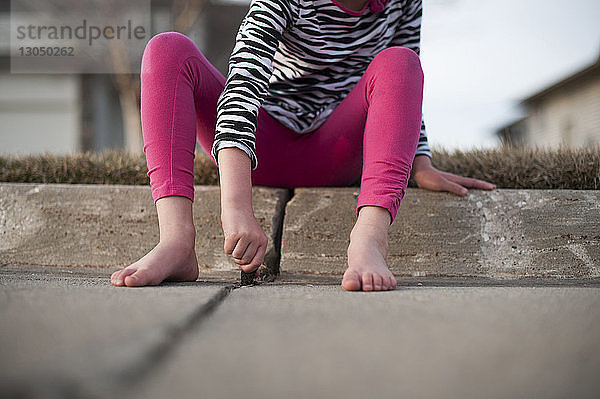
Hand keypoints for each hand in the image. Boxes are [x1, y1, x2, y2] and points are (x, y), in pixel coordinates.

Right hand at [217, 147, 266, 272]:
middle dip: (239, 259)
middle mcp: (256, 239)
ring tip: (235, 242)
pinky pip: (227, 250)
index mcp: (263, 241)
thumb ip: (255, 254)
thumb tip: (256, 273)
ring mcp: (245, 237)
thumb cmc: (245, 225)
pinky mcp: (234, 234)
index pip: (258, 262)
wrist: (238, 208)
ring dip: (233, 252)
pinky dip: (226, 246)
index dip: (250, 269)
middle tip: (237, 249)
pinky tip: (230, 237)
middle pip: (245, 261)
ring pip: (236, 256)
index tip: (243, 269)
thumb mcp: (254, 238)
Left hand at [411, 155, 495, 195]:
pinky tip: (463, 194)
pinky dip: (464, 190)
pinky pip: (458, 188)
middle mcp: (455, 180)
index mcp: (456, 180)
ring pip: (465, 185)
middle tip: (492, 188)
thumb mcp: (441, 184)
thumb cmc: (429, 178)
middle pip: (471, 183)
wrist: (419, 172)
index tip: (493, 187)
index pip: (473, 182)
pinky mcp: (445, 185)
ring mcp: (450, 182)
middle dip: (482, 186)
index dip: (483, 185)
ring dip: (474, 188)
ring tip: (481, 192)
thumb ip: (453, 188)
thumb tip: (466, 193)